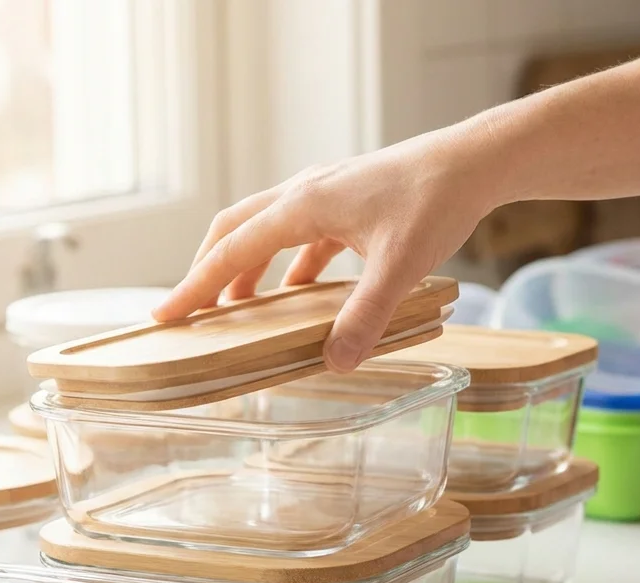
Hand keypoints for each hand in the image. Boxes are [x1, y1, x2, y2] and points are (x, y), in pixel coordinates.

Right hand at [153, 127, 500, 371]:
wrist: (473, 162)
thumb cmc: (436, 202)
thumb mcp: (400, 267)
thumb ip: (366, 317)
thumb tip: (334, 363)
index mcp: (303, 204)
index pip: (232, 249)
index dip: (196, 286)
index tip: (167, 315)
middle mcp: (306, 193)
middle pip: (236, 230)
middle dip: (209, 271)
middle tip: (190, 310)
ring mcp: (328, 194)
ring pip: (268, 230)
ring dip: (249, 268)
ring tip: (238, 309)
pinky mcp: (351, 202)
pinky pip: (304, 235)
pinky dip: (291, 265)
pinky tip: (302, 293)